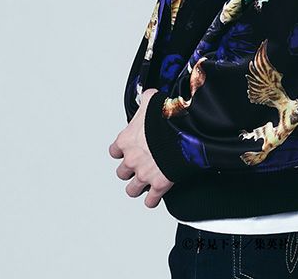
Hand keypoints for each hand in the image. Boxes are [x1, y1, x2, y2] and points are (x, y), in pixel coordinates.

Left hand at [108, 88, 174, 208]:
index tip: (128, 150)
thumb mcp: (152, 99)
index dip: (122, 151)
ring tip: (143, 184)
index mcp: (127, 140)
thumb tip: (147, 96)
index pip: (114, 151)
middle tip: (138, 166)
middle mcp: (132, 159)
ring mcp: (144, 174)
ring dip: (137, 187)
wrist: (183, 130)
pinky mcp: (159, 185)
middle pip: (121, 172)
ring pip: (132, 190)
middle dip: (129, 170)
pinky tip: (155, 198)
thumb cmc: (166, 115)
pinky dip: (152, 200)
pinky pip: (151, 201)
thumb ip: (145, 100)